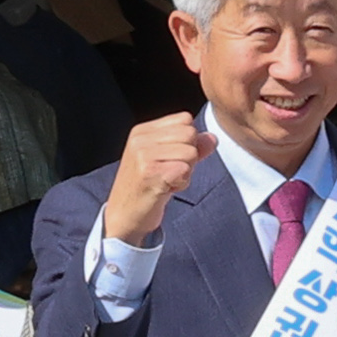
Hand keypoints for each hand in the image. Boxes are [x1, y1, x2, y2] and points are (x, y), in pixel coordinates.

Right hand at [99, 111, 207, 249]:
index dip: (188, 141)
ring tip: (166, 181)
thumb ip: (191, 146)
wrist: (123, 217)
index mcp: (142, 131)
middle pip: (190, 134)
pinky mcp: (150, 173)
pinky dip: (181, 183)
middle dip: (189, 157)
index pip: (185, 119)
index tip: (170, 159)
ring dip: (185, 172)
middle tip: (168, 173)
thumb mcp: (167, 161)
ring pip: (191, 153)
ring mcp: (143, 155)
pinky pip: (185, 170)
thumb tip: (212, 138)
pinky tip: (165, 189)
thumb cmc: (145, 188)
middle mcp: (140, 139)